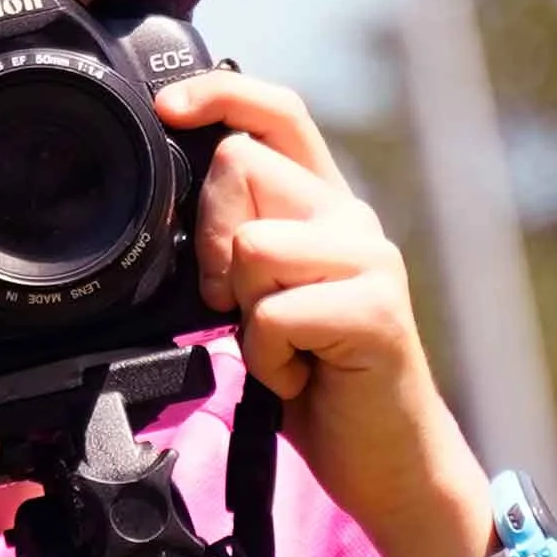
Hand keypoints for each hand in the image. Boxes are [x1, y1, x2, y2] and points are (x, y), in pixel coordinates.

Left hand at [163, 68, 489, 556]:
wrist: (387, 461)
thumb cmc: (319, 384)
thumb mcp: (262, 301)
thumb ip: (238, 245)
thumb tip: (178, 205)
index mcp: (325, 206)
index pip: (277, 112)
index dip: (220, 95)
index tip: (169, 109)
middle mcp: (352, 218)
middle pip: (242, 165)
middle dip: (211, 241)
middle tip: (238, 308)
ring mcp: (370, 260)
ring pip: (253, 241)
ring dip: (244, 310)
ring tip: (283, 347)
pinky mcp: (376, 309)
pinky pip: (274, 313)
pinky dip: (269, 359)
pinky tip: (300, 376)